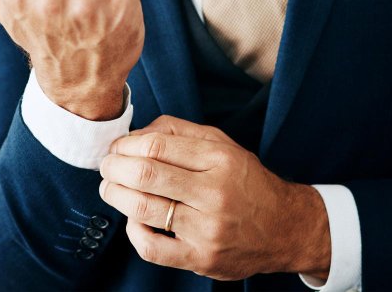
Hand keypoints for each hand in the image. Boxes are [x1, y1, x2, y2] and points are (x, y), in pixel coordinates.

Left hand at [98, 115, 330, 280]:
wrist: (285, 228)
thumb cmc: (246, 182)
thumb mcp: (222, 144)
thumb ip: (179, 132)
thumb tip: (134, 134)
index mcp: (219, 159)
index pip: (156, 146)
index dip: (126, 145)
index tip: (117, 147)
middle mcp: (215, 193)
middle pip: (145, 175)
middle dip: (113, 168)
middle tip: (106, 166)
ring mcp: (208, 229)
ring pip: (143, 209)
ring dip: (115, 195)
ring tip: (110, 188)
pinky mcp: (202, 258)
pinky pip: (151, 248)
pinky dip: (133, 231)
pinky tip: (133, 219)